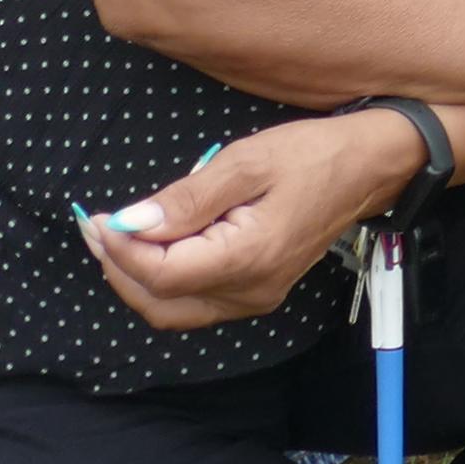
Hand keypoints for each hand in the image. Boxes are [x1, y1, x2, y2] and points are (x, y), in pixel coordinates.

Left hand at [79, 114, 405, 330]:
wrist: (369, 167)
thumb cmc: (312, 154)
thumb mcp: (247, 161)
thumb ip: (187, 198)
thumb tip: (130, 223)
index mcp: (248, 258)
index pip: (162, 273)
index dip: (121, 249)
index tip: (99, 216)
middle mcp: (249, 292)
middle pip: (159, 302)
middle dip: (118, 267)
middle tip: (94, 226)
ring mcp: (253, 299)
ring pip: (172, 309)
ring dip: (135, 277)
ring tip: (113, 237)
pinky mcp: (255, 293)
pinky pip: (193, 302)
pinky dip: (162, 280)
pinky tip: (153, 246)